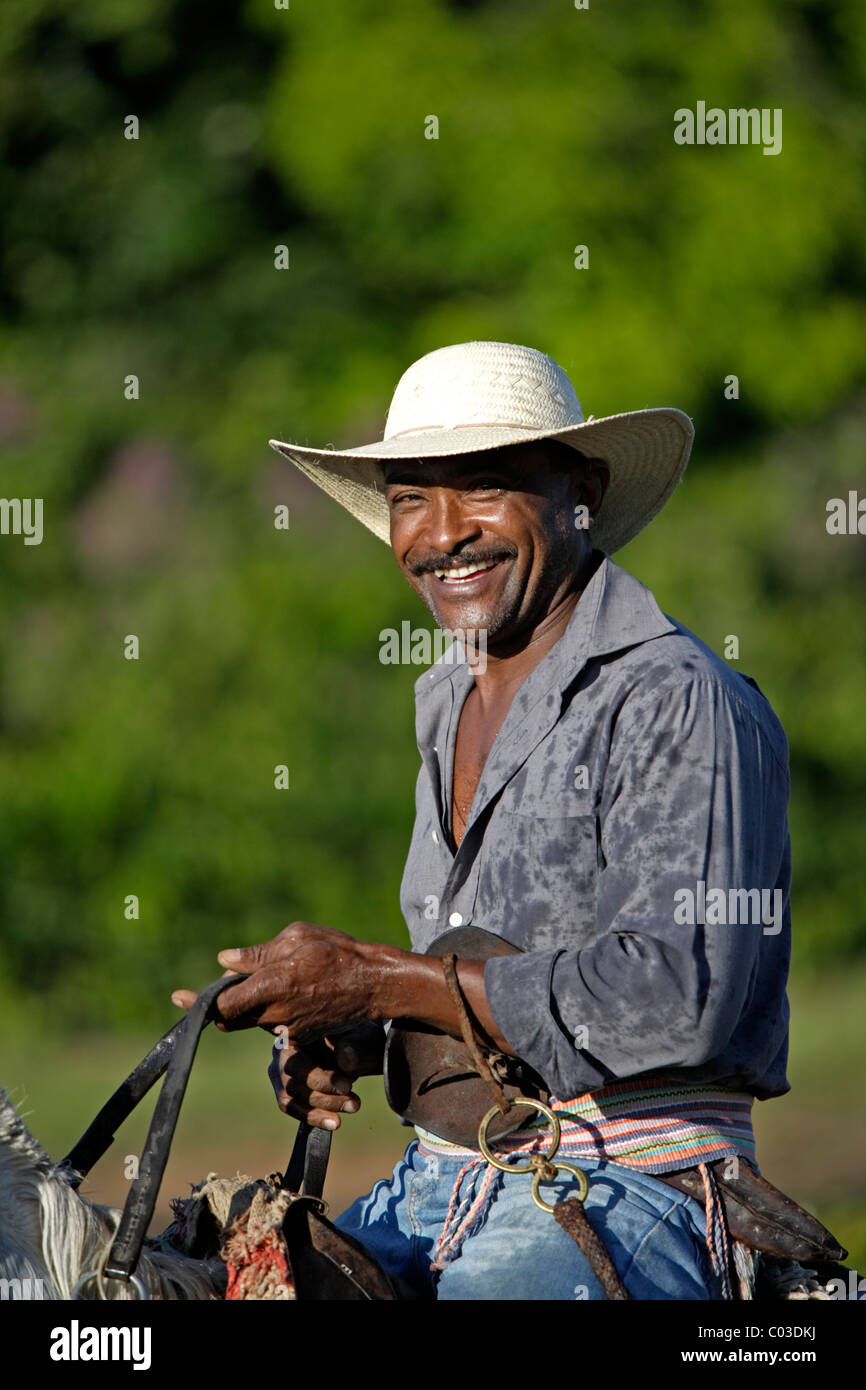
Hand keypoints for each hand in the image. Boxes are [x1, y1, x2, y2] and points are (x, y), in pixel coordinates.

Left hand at [172, 921, 380, 1038]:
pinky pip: (273, 1020)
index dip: (199, 1002)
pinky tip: (292, 986)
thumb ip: (258, 954)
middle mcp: (276, 1012)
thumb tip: (225, 961)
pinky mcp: (300, 1033)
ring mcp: (288, 1027)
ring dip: (249, 1000)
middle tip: (223, 981)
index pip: (224, 1003)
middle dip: (223, 1000)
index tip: (177, 997)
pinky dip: (270, 1006)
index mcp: (273, 985)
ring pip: (253, 1016)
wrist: (374, 984)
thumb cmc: (337, 952)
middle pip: (233, 1015)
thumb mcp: (296, 938)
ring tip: (275, 973)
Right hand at [268, 1023, 385, 1129]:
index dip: (319, 1077)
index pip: (296, 1059)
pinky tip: (334, 1123)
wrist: (358, 1044)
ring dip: (321, 1108)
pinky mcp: (287, 1090)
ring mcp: (280, 1071)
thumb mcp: (363, 1034)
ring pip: (289, 1096)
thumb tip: (345, 1061)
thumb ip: (355, 1046)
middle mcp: (280, 1049)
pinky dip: (314, 1116)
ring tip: (351, 1108)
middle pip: (291, 1080)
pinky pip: (293, 1107)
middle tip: (355, 1102)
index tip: (347, 1085)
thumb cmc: (358, 1034)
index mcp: (294, 1029)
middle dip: (324, 1095)